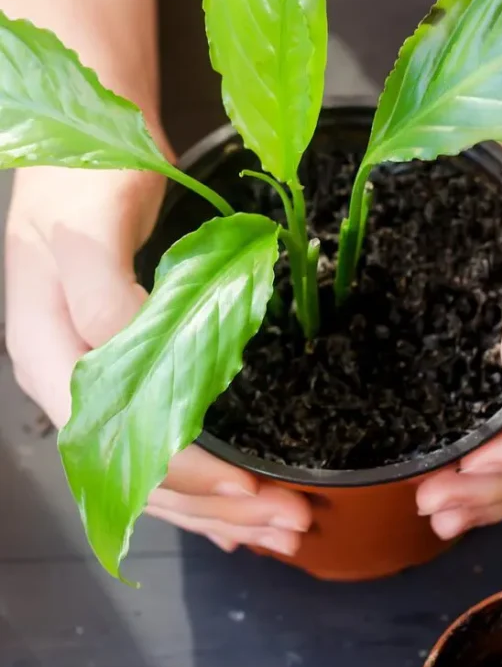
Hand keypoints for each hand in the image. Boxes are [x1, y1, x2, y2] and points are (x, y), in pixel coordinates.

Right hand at [6, 164, 310, 556]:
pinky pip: (162, 438)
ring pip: (153, 465)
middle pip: (135, 472)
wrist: (89, 140)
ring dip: (218, 504)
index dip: (181, 473)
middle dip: (214, 507)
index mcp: (47, 355)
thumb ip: (104, 293)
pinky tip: (235, 510)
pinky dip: (202, 478)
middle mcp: (70, 380)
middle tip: (289, 523)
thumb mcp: (89, 225)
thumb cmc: (85, 177)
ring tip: (281, 526)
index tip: (248, 489)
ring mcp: (99, 377)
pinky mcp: (131, 366)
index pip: (112, 442)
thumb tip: (140, 360)